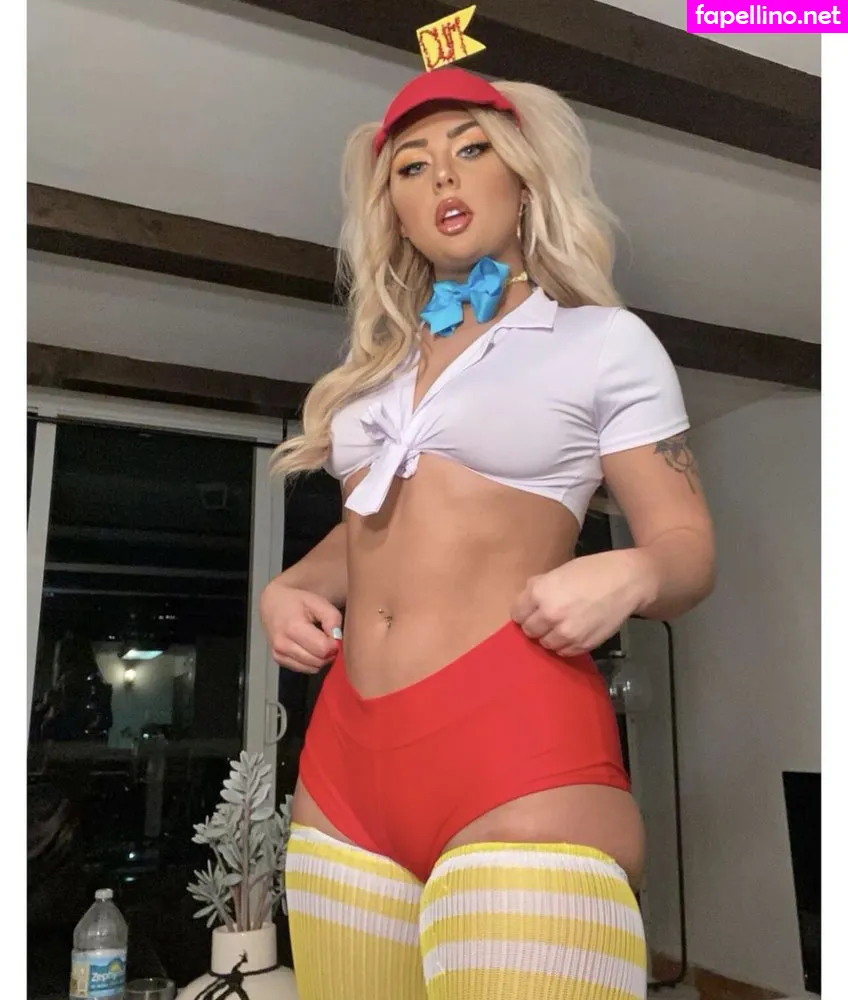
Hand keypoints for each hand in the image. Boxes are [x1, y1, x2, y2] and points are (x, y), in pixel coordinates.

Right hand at [259, 576, 342, 673]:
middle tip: (328, 638)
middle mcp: (283, 645)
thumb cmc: (297, 601)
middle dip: (329, 653)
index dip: (334, 644)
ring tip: (319, 642)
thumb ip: (332, 617)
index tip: (334, 634)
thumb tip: (337, 638)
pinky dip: (311, 662)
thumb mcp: (317, 601)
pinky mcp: (278, 660)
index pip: (323, 649)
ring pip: (312, 668)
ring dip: (321, 659)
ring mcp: (279, 654)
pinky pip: (303, 669)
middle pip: (318, 661)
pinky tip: (309, 648)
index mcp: (293, 628)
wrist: (272, 603)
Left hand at [511, 550, 649, 656]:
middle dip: (536, 624)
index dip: (524, 611)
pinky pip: (564, 652)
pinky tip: (575, 631)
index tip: (532, 610)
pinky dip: (566, 644)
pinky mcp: (582, 645)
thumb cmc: (592, 571)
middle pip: (529, 631)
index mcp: (540, 593)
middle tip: (548, 617)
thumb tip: (526, 600)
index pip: (517, 614)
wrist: (627, 582)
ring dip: (551, 636)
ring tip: (563, 624)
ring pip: (545, 644)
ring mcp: (566, 633)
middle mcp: (549, 615)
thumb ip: (539, 587)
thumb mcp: (559, 571)